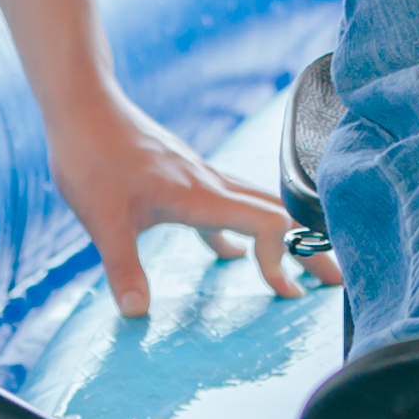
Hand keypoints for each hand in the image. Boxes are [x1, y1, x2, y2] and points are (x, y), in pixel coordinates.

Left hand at [48, 93, 341, 314]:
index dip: (283, 258)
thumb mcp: (101, 219)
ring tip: (298, 268)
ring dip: (281, 236)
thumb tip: (137, 315)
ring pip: (257, 205)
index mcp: (200, 195)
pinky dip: (240, 229)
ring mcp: (199, 177)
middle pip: (278, 213)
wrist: (81, 103)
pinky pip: (226, 204)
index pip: (268, 222)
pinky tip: (229, 252)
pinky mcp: (183, 176)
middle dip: (311, 246)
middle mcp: (210, 183)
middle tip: (337, 282)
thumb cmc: (90, 155)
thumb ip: (123, 267)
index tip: (281, 292)